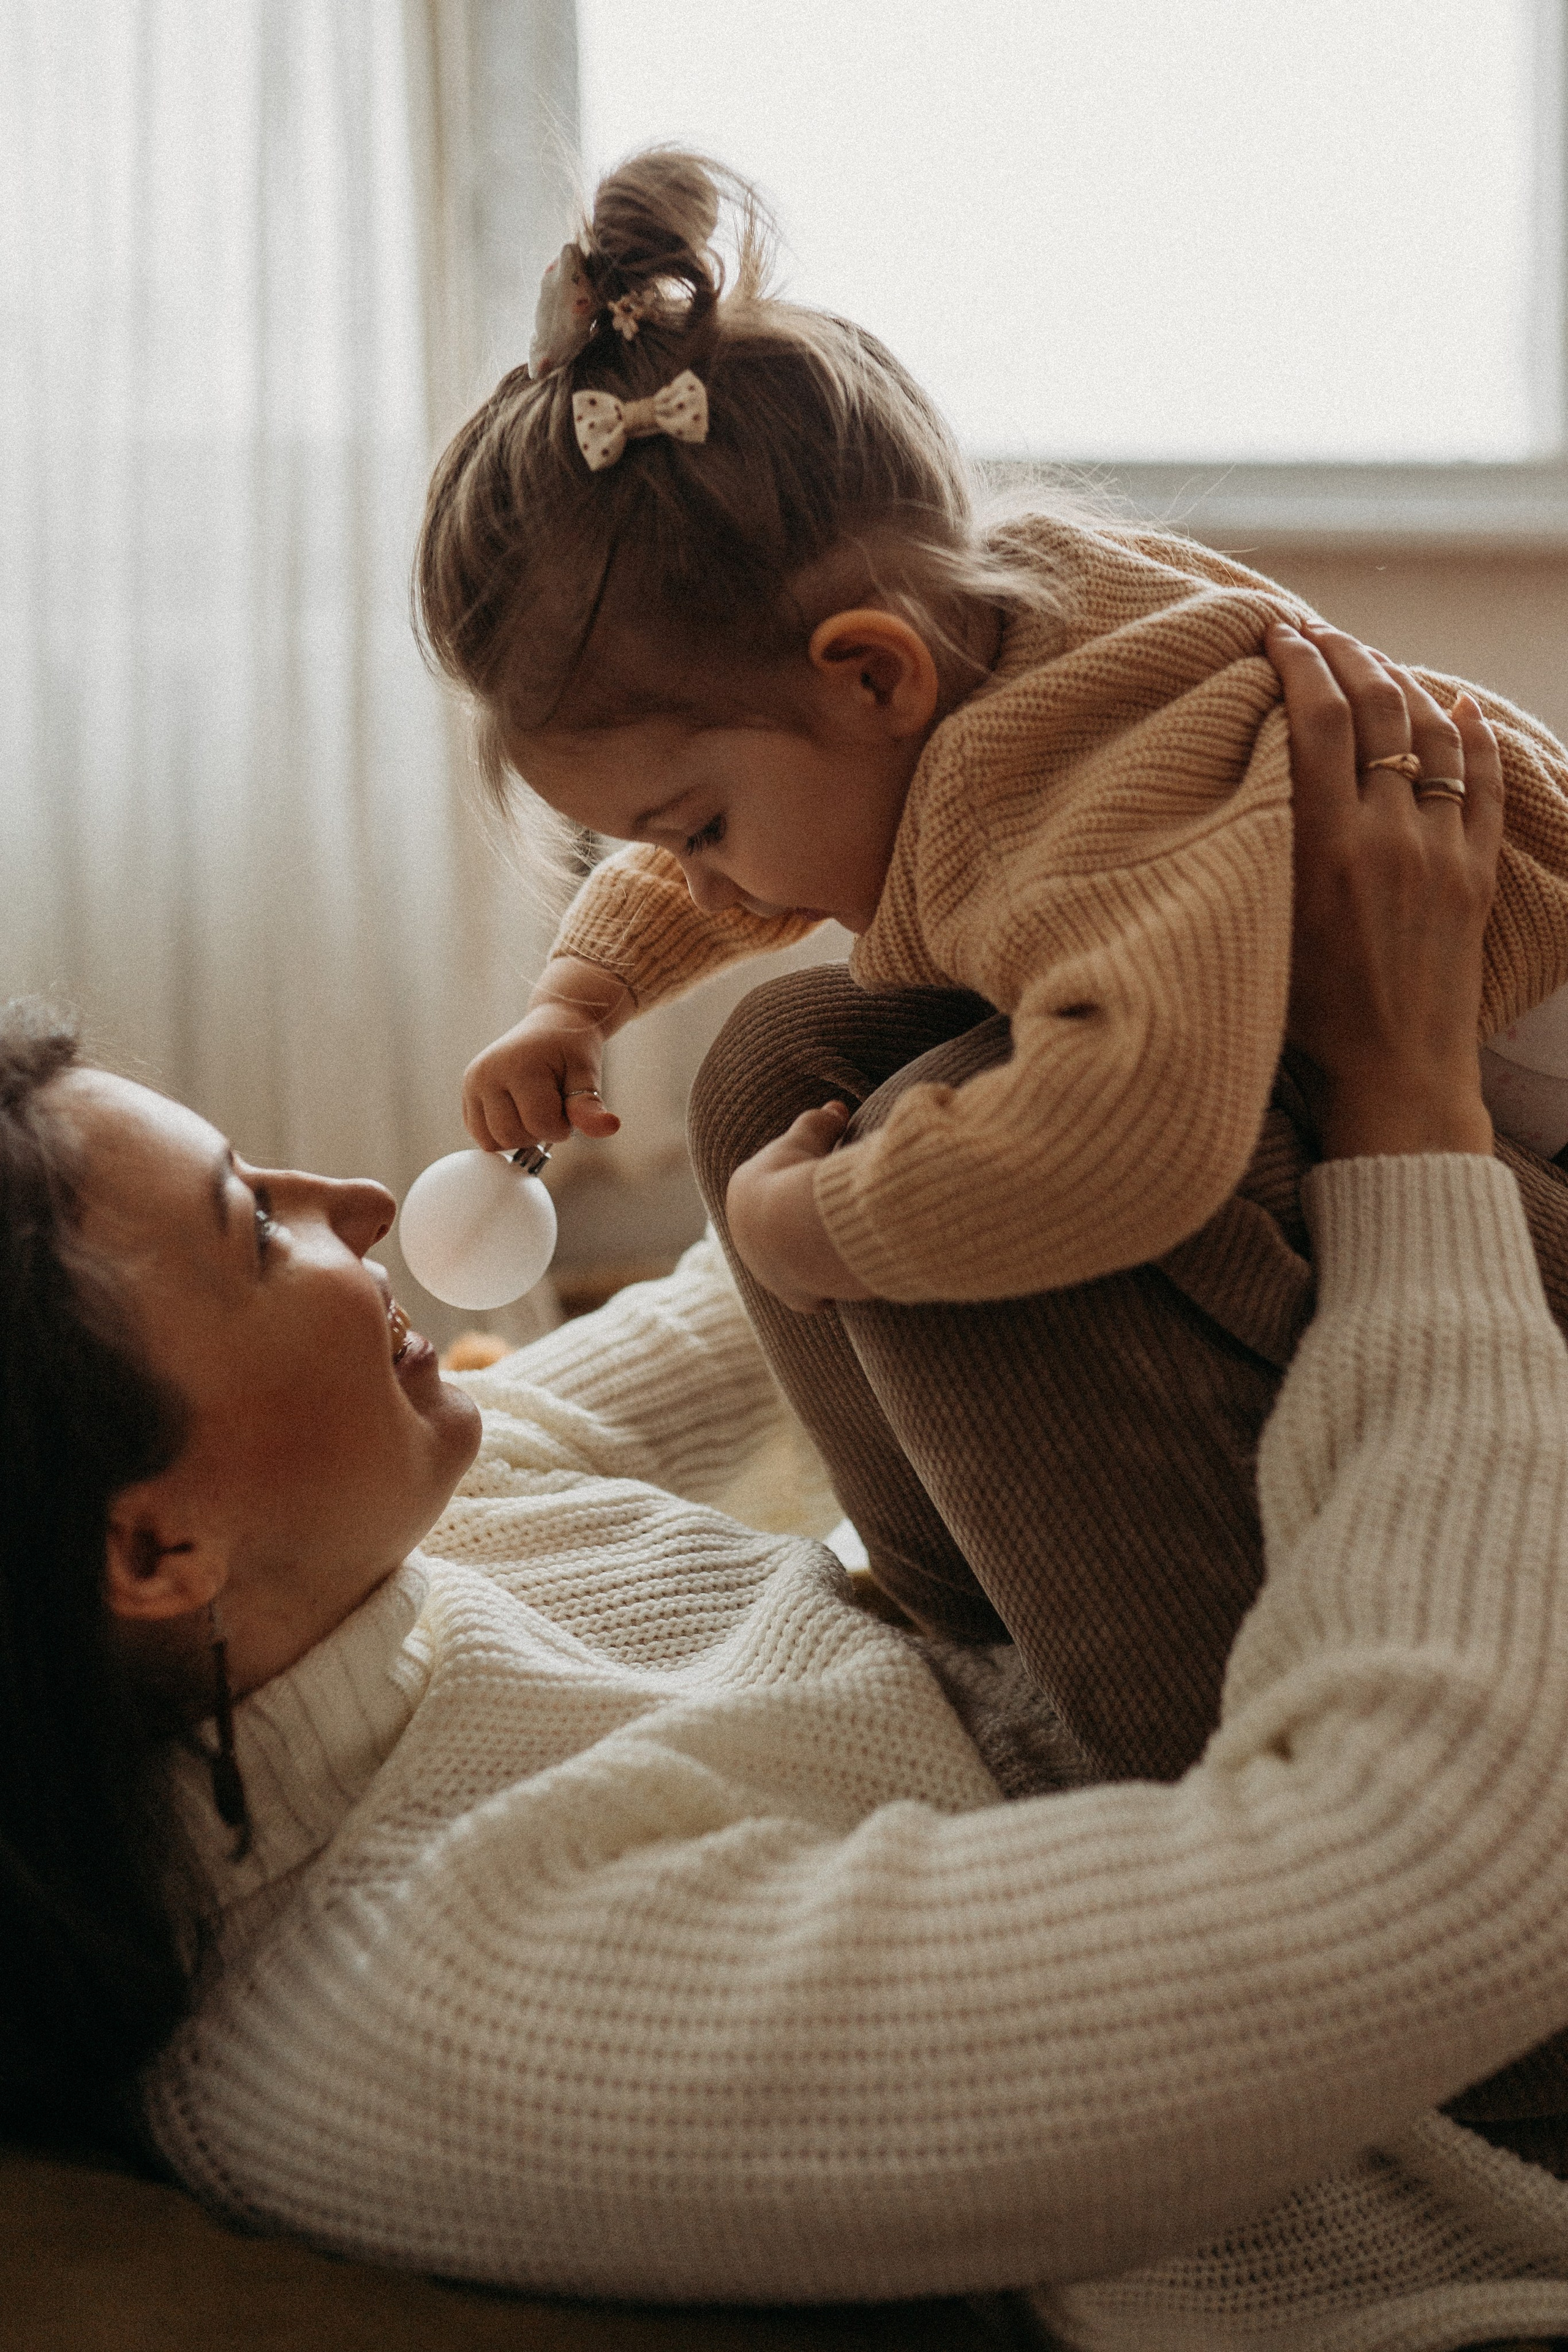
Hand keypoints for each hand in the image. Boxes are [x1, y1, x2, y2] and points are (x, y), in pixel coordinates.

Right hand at [463, 956, 632, 1151]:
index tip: (568, 1104)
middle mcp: (485, 1075)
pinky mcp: (467, 1095)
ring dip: (520, 1136)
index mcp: (517, 1066)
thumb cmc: (571, 1048)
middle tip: (552, 1105)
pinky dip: (504, 1134)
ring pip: (492, 1142)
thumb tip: (610, 1127)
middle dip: (538, 1132)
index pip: (539, 1124)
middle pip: (511, 1136)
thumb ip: (590, 1105)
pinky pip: (482, 1136)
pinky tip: (518, 1112)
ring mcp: (471, 1085)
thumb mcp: (586, 1073)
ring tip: (533, 1108)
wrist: (551, 1026)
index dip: (562, 1126)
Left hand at [726, 1103, 873, 1311]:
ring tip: (845, 1242)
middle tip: (834, 1215)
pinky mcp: (795, 1297)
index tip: (817, 1185)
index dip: (794, 1186)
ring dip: (815, 1257)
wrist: (794, 1228)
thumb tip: (837, 1108)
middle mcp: (748, 1240)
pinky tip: (845, 1277)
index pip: (767, 1193)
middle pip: (780, 1232)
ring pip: (795, 1265)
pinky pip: (814, 1295)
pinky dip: (828, 1288)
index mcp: (744, 1199)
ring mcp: (770, 1272)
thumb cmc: (797, 1177)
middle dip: (802, 1224)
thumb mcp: (807, 1139)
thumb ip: (820, 1123)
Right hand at [1268, 620, 1503, 1160]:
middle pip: (1375, 708)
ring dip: (1401, 682)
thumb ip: (1266, 841)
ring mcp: (1441, 850)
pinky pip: (1482, 781)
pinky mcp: (1476, 872)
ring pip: (1430, 732)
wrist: (1393, 1072)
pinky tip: (1455, 708)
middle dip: (1345, 654)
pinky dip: (1471, 734)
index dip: (1298, 661)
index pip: (1316, 718)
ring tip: (1373, 661)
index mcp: (1324, 846)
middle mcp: (1388, 836)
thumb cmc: (1308, 1013)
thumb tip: (1263, 762)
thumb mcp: (1265, 918)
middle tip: (1317, 631)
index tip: (1277, 630)